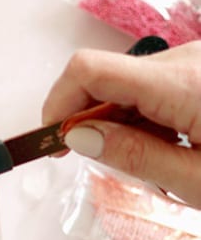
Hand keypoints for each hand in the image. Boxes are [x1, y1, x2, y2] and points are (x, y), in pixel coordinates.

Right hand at [42, 41, 200, 207]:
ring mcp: (190, 61)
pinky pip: (145, 86)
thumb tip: (77, 136)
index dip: (58, 104)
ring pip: (122, 84)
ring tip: (152, 157)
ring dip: (116, 122)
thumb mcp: (197, 179)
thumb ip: (134, 156)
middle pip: (102, 78)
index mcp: (181, 84)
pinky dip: (139, 116)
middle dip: (87, 120)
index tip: (53, 142)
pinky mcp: (194, 68)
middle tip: (101, 161)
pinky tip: (165, 142)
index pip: (90, 71)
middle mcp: (183, 60)